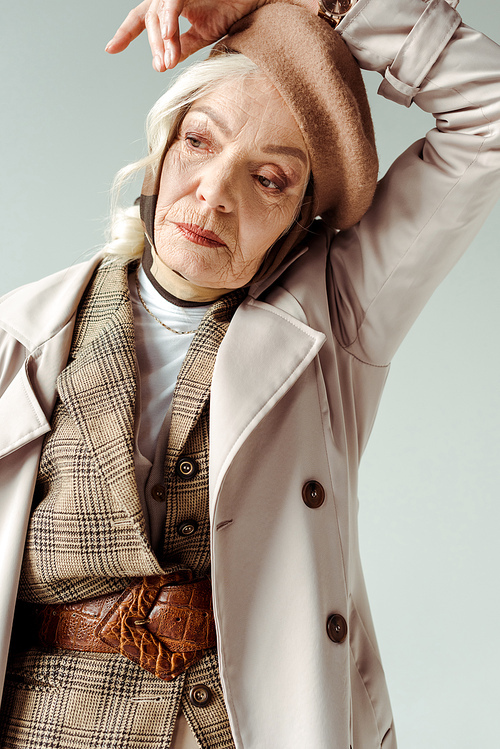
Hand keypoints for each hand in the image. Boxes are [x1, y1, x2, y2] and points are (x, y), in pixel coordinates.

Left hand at [105, 0, 268, 71]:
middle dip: (153, 47)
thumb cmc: (228, 13)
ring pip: (157, 16)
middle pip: (148, 22)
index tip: (111, 48)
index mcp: (167, 8)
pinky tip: (168, 40)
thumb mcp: (200, 36)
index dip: (125, 33)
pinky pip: (171, 6)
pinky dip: (168, 24)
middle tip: (162, 66)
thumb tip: (164, 63)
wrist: (251, 3)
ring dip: (161, 42)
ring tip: (168, 61)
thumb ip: (181, 47)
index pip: (140, 19)